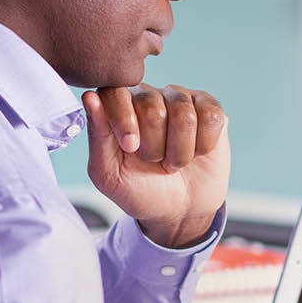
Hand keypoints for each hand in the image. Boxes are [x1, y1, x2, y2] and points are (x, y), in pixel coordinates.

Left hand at [82, 84, 229, 247]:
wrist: (178, 211)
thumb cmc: (139, 190)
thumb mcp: (108, 174)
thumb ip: (97, 136)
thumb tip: (90, 96)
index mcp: (117, 107)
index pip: (115, 91)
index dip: (124, 120)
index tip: (130, 148)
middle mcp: (148, 96)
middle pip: (152, 105)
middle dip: (154, 146)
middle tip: (154, 162)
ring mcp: (181, 100)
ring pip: (184, 115)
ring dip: (180, 151)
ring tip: (174, 162)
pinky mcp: (210, 109)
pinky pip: (211, 116)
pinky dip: (204, 144)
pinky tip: (197, 153)